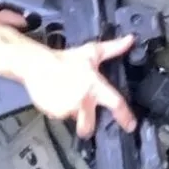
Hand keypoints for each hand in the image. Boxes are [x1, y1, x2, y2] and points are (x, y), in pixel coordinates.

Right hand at [19, 35, 135, 136]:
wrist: (37, 64)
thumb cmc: (65, 59)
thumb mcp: (92, 52)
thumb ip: (113, 48)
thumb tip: (130, 40)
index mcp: (95, 86)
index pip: (115, 103)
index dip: (125, 117)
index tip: (130, 126)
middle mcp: (82, 100)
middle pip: (88, 126)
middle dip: (87, 128)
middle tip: (85, 122)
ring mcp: (67, 108)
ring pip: (73, 118)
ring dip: (72, 111)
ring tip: (68, 97)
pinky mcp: (53, 112)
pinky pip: (60, 116)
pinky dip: (59, 109)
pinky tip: (58, 97)